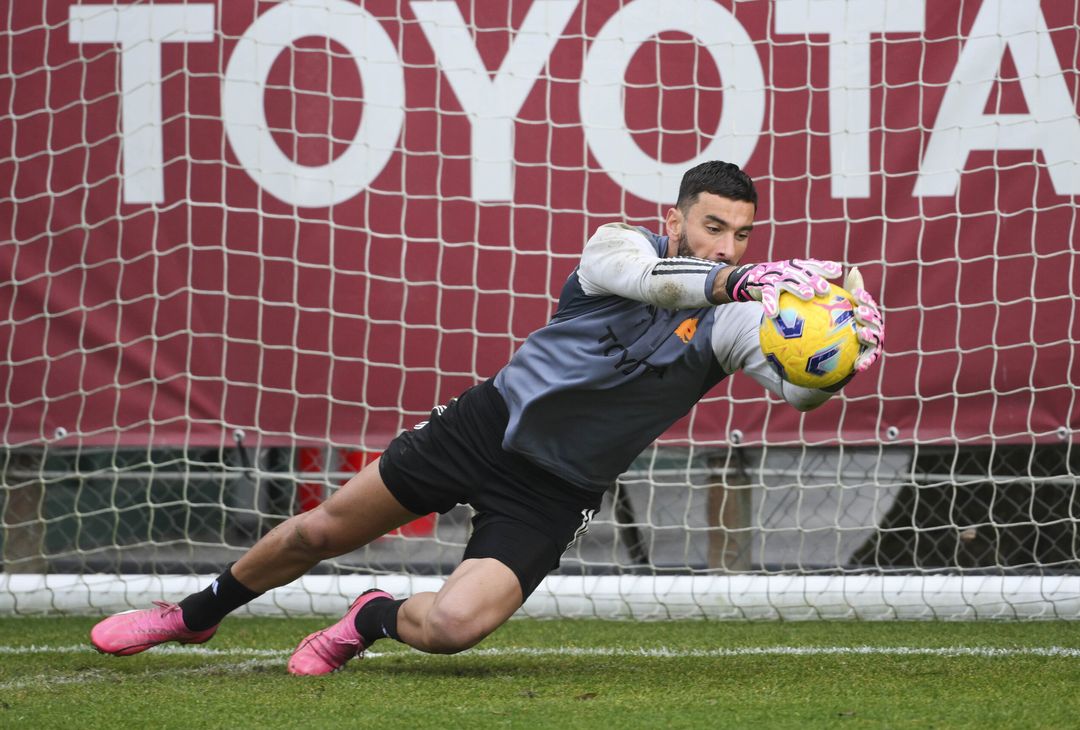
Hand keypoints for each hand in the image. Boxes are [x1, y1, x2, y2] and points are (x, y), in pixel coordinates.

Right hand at [725, 258, 841, 316]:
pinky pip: (768, 295)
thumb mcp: (794, 277)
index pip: (812, 265)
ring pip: (788, 281)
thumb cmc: (779, 280)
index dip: (825, 267)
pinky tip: (773, 314)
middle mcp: (787, 269)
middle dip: (815, 280)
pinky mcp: (763, 285)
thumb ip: (811, 278)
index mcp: (796, 266)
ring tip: (808, 295)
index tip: (838, 272)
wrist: (751, 278)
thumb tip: (837, 277)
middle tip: (826, 290)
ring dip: (798, 287)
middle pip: (803, 273)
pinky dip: (770, 303)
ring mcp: (775, 276)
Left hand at [843, 267, 883, 372]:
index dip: (865, 299)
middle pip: (875, 320)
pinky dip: (865, 362)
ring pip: (875, 338)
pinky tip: (859, 366)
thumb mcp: (844, 307)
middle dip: (869, 315)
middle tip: (858, 312)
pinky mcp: (870, 357)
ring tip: (861, 332)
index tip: (856, 295)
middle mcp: (875, 327)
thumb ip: (850, 290)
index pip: (869, 304)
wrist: (843, 348)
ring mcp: (875, 342)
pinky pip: (869, 360)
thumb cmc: (844, 322)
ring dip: (870, 335)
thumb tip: (854, 268)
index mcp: (869, 314)